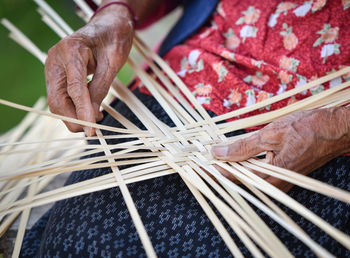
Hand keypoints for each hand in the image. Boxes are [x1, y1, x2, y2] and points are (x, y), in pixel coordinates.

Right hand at [45, 5, 133, 135]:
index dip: (82, 111)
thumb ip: (101, 87)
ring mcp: (54, 67)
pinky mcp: (58, 74)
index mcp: (71, 50)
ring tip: (96, 120)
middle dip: (73, 118)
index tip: (91, 130)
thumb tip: (92, 115)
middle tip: (92, 130)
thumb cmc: (113, 38)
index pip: (74, 88)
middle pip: (57, 99)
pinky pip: (62, 96)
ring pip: (57, 101)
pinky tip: (90, 111)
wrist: (108, 25)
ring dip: (74, 115)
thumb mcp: (113, 62)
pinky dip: (74, 107)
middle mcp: (56, 59)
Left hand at [212, 107, 349, 191]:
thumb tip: (217, 152)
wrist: (337, 130)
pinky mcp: (283, 174)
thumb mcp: (270, 134)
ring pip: (248, 177)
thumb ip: (243, 146)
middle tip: (205, 158)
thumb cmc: (308, 129)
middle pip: (238, 180)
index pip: (233, 177)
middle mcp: (274, 184)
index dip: (214, 169)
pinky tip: (238, 155)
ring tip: (216, 156)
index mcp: (270, 176)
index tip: (199, 162)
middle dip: (220, 169)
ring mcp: (280, 181)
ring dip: (232, 166)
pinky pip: (259, 173)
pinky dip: (245, 164)